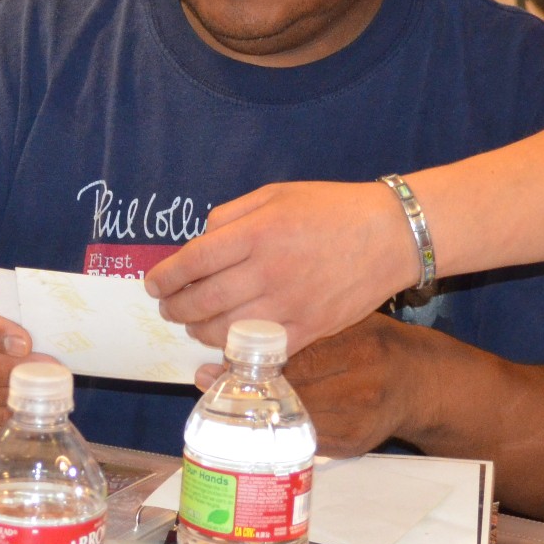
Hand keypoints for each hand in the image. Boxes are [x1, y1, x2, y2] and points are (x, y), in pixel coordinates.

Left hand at [148, 181, 412, 353]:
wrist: (390, 234)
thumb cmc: (331, 209)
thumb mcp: (275, 194)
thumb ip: (230, 215)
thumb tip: (200, 240)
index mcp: (257, 232)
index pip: (194, 260)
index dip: (166, 276)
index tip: (153, 283)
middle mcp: (269, 271)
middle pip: (203, 300)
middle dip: (175, 308)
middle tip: (167, 308)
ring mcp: (290, 304)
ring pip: (226, 330)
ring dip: (199, 331)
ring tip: (193, 325)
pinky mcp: (310, 328)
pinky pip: (262, 349)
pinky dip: (236, 350)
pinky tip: (226, 342)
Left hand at [191, 315, 424, 457]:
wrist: (420, 383)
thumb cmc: (376, 342)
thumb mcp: (350, 321)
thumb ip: (305, 325)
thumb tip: (244, 328)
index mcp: (362, 348)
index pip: (299, 358)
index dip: (256, 363)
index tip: (221, 360)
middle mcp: (361, 388)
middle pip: (291, 392)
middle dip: (249, 387)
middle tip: (209, 379)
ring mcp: (357, 422)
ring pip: (292, 419)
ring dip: (256, 410)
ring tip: (225, 398)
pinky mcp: (352, 446)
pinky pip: (304, 437)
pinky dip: (277, 428)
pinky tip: (255, 417)